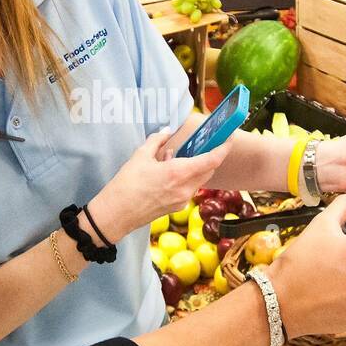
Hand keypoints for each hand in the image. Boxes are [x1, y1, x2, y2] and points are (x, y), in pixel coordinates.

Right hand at [88, 129, 231, 242]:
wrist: (116, 214)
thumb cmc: (126, 185)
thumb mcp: (140, 156)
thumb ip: (157, 140)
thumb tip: (167, 131)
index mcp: (179, 172)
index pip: (212, 159)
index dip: (224, 147)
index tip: (229, 137)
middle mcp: (186, 188)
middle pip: (209, 169)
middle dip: (209, 155)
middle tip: (202, 143)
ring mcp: (183, 200)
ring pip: (200, 179)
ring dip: (195, 167)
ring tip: (172, 158)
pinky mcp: (177, 207)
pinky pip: (189, 188)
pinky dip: (186, 177)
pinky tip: (167, 172)